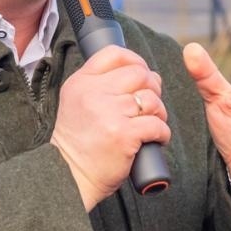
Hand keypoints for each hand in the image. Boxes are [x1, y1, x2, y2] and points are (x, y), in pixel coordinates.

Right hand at [50, 46, 168, 210]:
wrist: (67, 177)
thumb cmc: (77, 144)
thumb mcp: (76, 103)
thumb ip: (99, 85)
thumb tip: (144, 73)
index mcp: (82, 82)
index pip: (114, 54)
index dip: (135, 61)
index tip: (142, 75)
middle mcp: (94, 93)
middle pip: (139, 74)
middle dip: (153, 88)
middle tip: (150, 106)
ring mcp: (109, 113)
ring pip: (152, 100)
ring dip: (159, 113)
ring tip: (152, 125)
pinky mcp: (124, 135)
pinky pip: (157, 124)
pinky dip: (162, 133)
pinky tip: (156, 140)